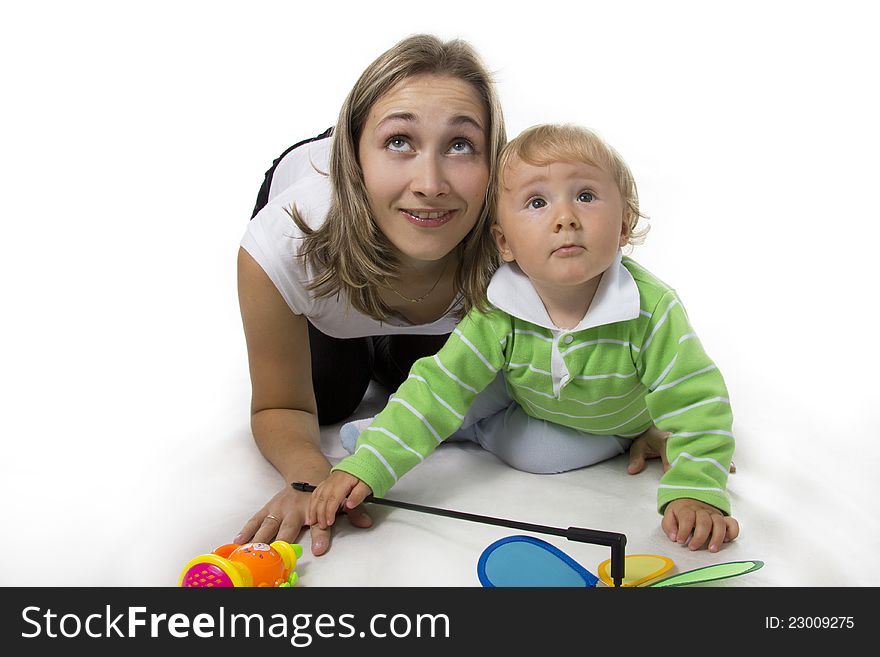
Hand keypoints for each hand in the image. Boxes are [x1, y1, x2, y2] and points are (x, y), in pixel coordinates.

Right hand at [233, 483, 371, 556]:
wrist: (306, 469)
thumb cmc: (323, 487)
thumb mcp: (341, 497)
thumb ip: (354, 511)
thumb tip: (366, 522)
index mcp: (314, 508)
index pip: (320, 525)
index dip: (320, 537)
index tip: (319, 550)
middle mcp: (295, 510)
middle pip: (288, 529)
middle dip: (283, 543)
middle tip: (275, 556)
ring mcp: (279, 509)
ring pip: (268, 527)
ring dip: (259, 540)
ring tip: (250, 554)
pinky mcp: (268, 508)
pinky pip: (256, 520)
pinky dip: (247, 530)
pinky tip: (238, 542)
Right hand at [307, 471, 373, 529]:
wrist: (362, 463)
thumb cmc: (364, 476)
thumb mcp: (367, 486)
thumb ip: (358, 495)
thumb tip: (350, 505)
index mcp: (343, 482)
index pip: (333, 499)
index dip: (330, 512)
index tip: (329, 522)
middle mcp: (333, 481)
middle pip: (322, 499)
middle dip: (320, 514)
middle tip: (321, 526)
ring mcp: (328, 481)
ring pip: (317, 496)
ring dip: (313, 509)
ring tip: (312, 521)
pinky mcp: (326, 483)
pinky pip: (316, 492)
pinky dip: (312, 502)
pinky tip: (311, 510)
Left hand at [627, 425, 735, 474]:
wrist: (659, 419)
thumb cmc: (650, 435)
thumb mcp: (640, 444)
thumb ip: (636, 457)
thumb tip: (633, 471)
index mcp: (669, 439)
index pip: (674, 458)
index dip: (678, 472)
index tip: (683, 485)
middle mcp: (685, 438)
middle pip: (695, 455)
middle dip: (703, 468)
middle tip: (711, 482)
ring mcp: (695, 438)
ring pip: (708, 450)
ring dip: (717, 461)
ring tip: (729, 472)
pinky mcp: (702, 440)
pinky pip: (714, 448)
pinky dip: (723, 457)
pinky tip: (732, 468)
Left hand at [662, 498, 738, 552]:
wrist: (690, 499)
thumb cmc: (680, 512)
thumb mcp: (669, 516)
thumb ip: (669, 526)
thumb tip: (674, 537)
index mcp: (687, 509)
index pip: (687, 518)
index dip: (683, 530)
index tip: (680, 541)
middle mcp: (702, 511)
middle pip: (704, 521)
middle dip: (699, 537)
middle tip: (693, 547)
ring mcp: (714, 514)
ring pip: (720, 523)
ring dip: (717, 537)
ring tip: (712, 549)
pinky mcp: (723, 519)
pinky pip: (732, 523)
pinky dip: (732, 532)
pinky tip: (726, 540)